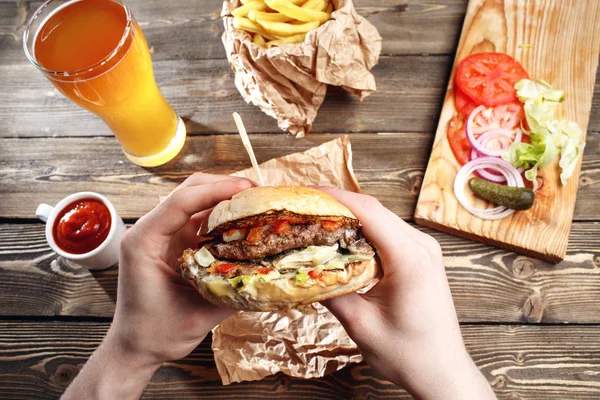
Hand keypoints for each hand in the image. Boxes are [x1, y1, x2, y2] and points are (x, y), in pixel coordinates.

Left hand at [62, 174, 254, 399]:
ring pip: (196, 200)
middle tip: (257, 192)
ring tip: (255, 201)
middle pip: (189, 191)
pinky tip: (243, 220)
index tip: (246, 189)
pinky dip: (222, 215)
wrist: (135, 347)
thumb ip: (232, 293)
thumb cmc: (156, 333)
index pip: (181, 202)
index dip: (216, 191)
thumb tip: (269, 273)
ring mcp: (163, 235)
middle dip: (224, 185)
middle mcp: (151, 231)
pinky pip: (200, 218)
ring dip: (225, 197)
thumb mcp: (197, 316)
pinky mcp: (175, 242)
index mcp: (144, 241)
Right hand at [316, 187, 495, 399]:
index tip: (307, 194)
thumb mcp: (360, 324)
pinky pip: (389, 233)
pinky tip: (343, 240)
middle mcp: (421, 246)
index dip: (336, 198)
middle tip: (305, 208)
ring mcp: (424, 249)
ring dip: (351, 217)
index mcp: (410, 258)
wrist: (442, 371)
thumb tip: (303, 269)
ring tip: (318, 221)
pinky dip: (364, 231)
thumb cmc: (407, 354)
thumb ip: (331, 291)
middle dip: (339, 205)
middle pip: (375, 210)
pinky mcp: (421, 257)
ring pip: (382, 219)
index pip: (369, 212)